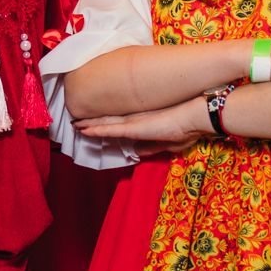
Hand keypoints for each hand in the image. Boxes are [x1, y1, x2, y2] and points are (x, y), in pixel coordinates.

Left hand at [73, 96, 210, 149]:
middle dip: (93, 122)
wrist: (197, 117)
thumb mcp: (170, 143)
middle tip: (76, 121)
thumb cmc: (189, 128)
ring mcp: (134, 121)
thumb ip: (152, 147)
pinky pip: (110, 129)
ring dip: (89, 124)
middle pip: (109, 120)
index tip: (92, 125)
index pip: (120, 123)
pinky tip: (83, 130)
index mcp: (144, 122)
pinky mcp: (134, 127)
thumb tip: (138, 153)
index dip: (105, 124)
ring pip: (106, 123)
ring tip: (74, 124)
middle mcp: (136, 119)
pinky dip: (96, 130)